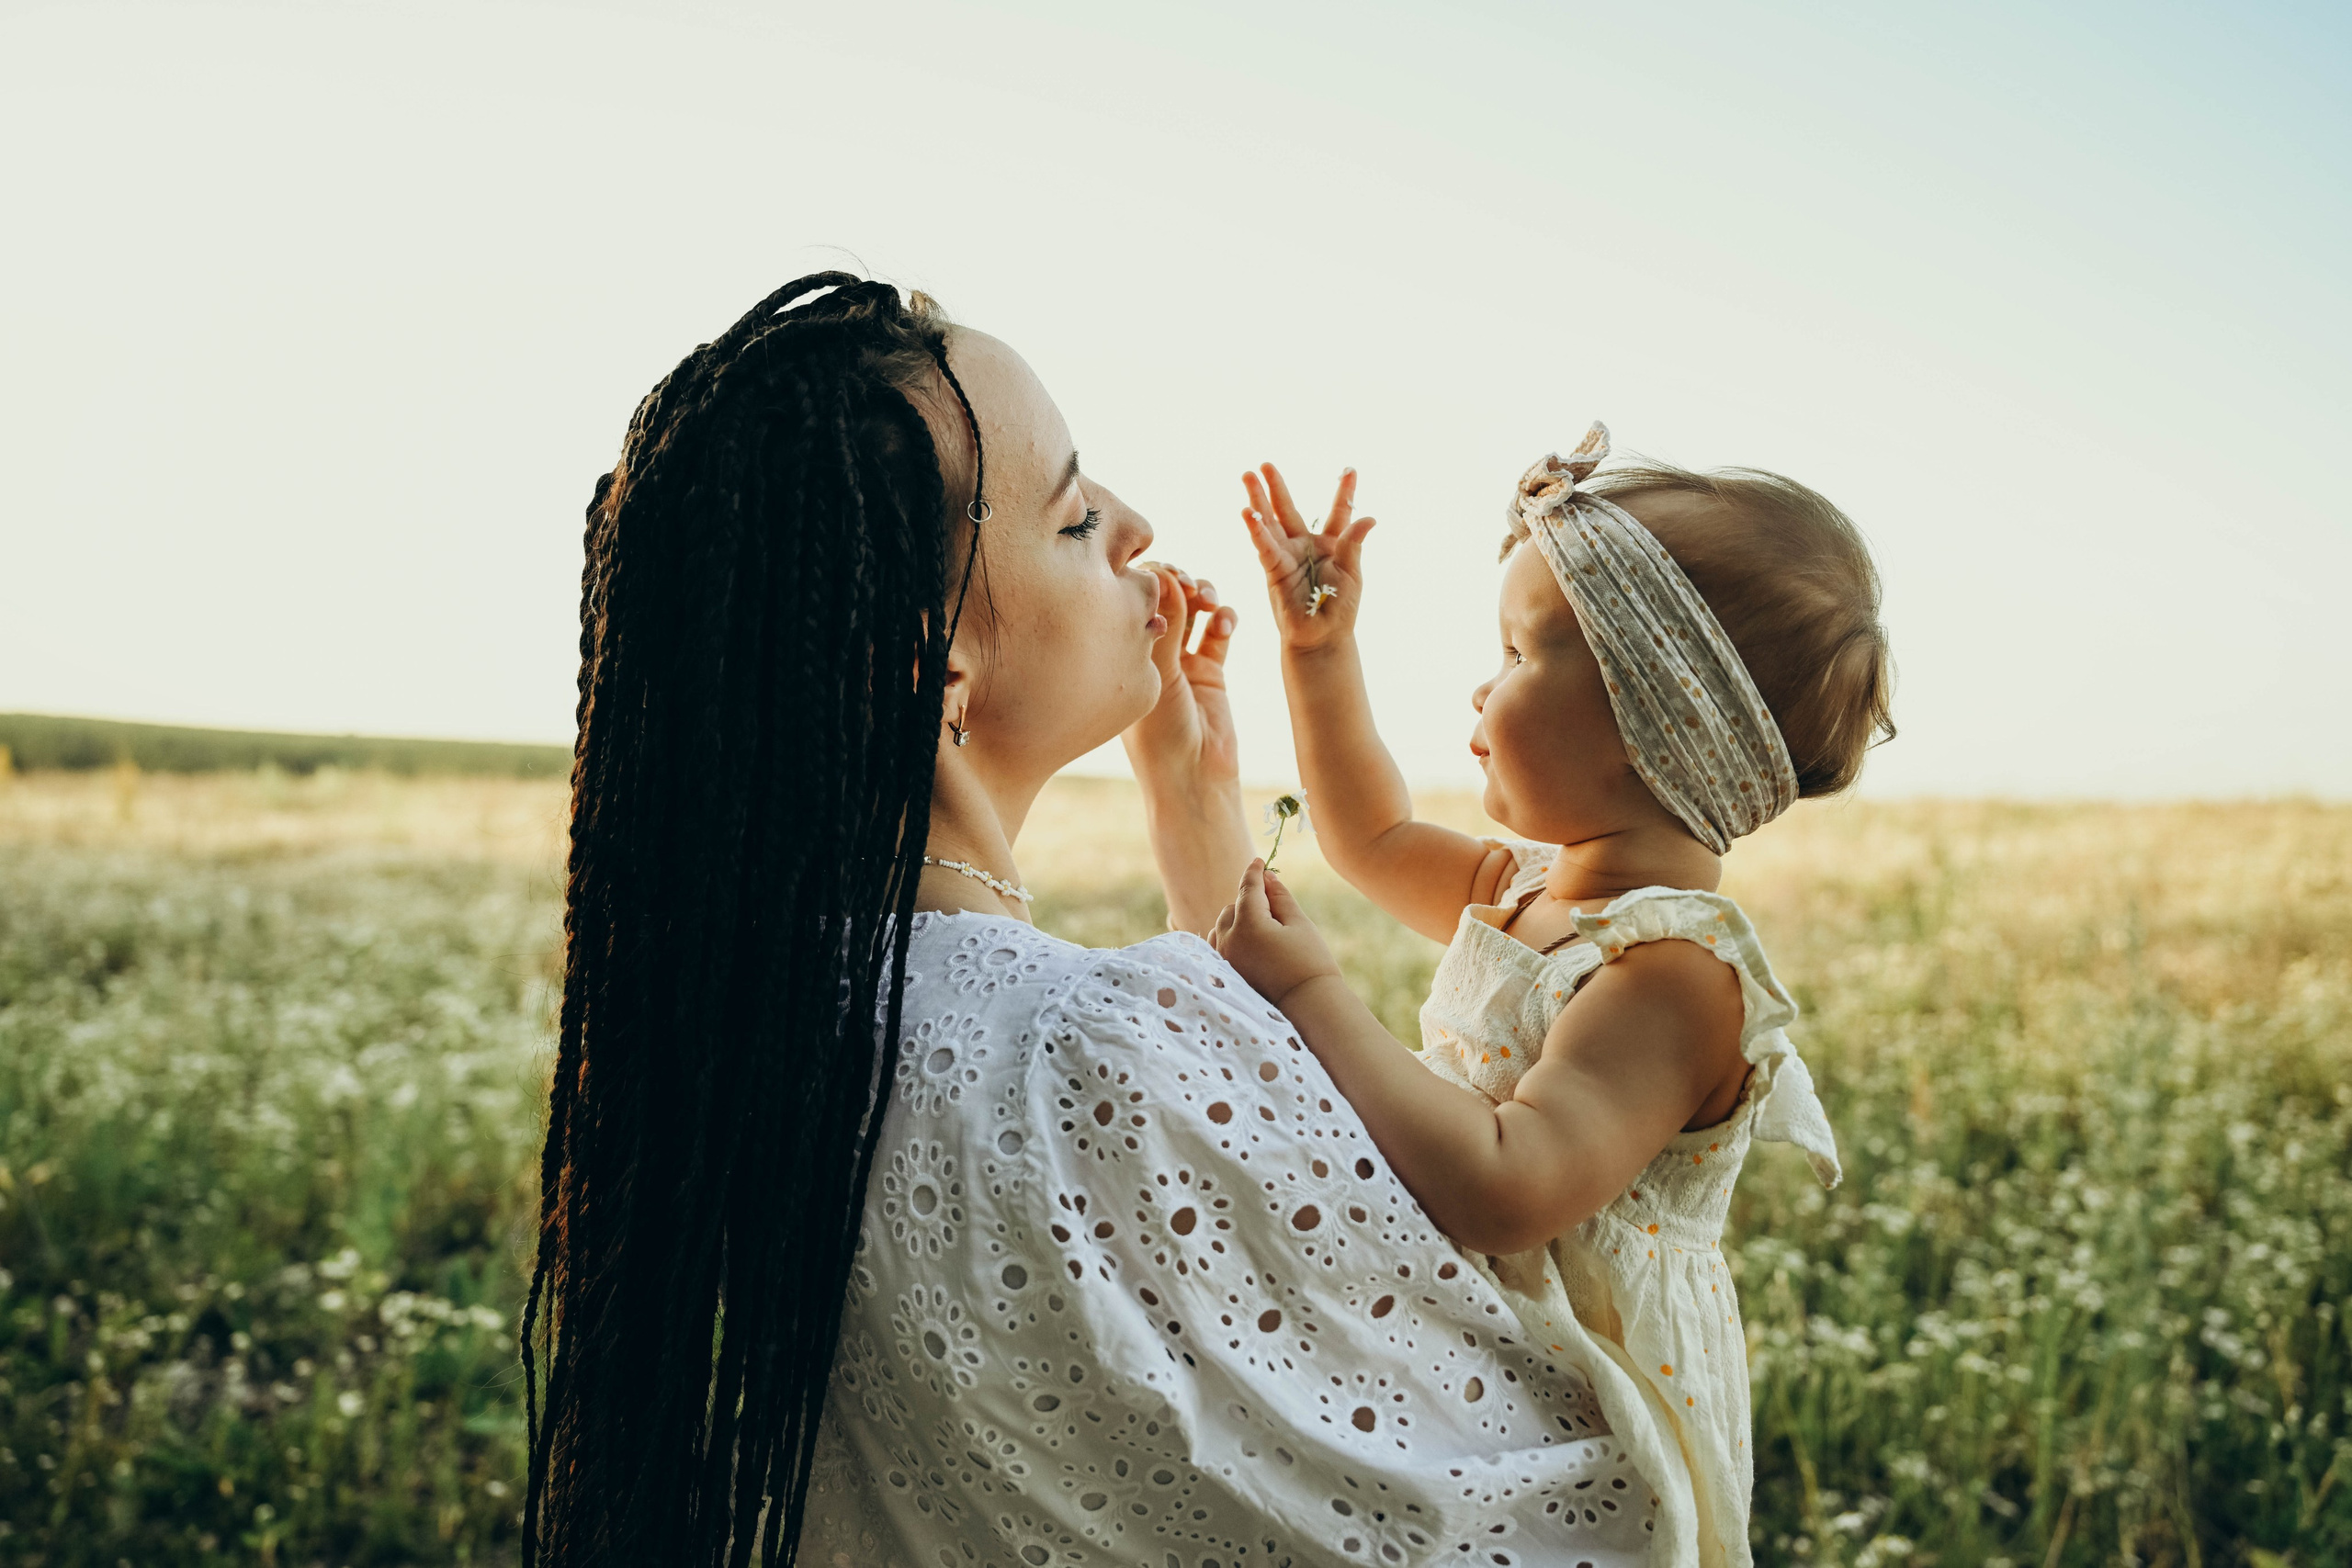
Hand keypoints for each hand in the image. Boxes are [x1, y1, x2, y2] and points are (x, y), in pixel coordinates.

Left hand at [1121, 563, 1239, 791]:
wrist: (1194, 779)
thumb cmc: (1161, 736)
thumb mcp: (1157, 676)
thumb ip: (1166, 623)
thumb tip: (1167, 574)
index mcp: (1123, 652)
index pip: (1132, 600)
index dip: (1150, 579)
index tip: (1164, 574)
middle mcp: (1149, 653)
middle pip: (1165, 598)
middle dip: (1179, 583)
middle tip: (1188, 584)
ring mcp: (1180, 661)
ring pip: (1194, 609)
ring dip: (1203, 595)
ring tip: (1209, 600)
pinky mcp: (1210, 672)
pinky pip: (1218, 632)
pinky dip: (1224, 619)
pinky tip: (1225, 622)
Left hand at [1209, 859, 1341, 1009]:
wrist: (1308, 1006)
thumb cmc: (1309, 962)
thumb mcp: (1298, 923)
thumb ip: (1279, 897)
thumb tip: (1267, 877)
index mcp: (1248, 924)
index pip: (1247, 888)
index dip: (1254, 872)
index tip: (1259, 861)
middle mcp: (1229, 940)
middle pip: (1233, 907)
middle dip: (1250, 902)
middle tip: (1275, 910)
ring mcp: (1224, 959)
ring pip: (1223, 926)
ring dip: (1238, 921)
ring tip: (1265, 931)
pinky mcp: (1225, 974)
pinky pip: (1219, 946)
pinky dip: (1229, 938)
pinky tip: (1248, 944)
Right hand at [1241, 464, 1376, 652]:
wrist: (1321, 638)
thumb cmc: (1339, 609)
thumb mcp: (1352, 574)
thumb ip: (1354, 544)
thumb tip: (1370, 517)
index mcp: (1332, 544)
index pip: (1338, 512)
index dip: (1343, 491)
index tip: (1350, 469)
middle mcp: (1306, 546)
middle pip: (1290, 509)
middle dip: (1277, 487)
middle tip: (1265, 464)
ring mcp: (1288, 556)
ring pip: (1271, 522)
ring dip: (1258, 500)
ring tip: (1247, 476)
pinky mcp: (1275, 570)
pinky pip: (1265, 547)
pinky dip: (1257, 531)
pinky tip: (1247, 513)